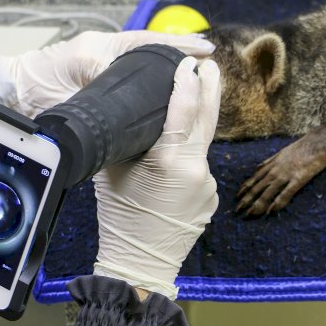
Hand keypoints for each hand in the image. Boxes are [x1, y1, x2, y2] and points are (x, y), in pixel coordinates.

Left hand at [0, 30, 214, 121]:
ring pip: (140, 66)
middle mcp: (104, 54)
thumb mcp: (70, 84)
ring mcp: (99, 67)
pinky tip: (160, 97)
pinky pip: (126, 79)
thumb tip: (128, 91)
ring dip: (165, 70)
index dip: (177, 48)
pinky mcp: (94, 82)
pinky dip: (146, 83)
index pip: (147, 44)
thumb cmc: (35, 88)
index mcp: (101, 50)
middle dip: (178, 56)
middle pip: (150, 52)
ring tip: (193, 79)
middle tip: (207, 63)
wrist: (10, 92)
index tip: (204, 49)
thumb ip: (98, 83)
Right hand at [92, 56, 220, 299]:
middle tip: (208, 64)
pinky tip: (171, 168)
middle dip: (209, 88)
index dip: (186, 82)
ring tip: (183, 114)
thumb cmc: (120, 218)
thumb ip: (129, 142)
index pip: (183, 110)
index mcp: (169, 161)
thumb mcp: (114, 172)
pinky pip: (200, 167)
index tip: (187, 62)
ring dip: (194, 127)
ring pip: (201, 146)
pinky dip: (188, 159)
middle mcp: (196, 170)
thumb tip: (134, 117)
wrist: (140, 263)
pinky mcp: (211, 196)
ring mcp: (208, 184)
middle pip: (207, 119)